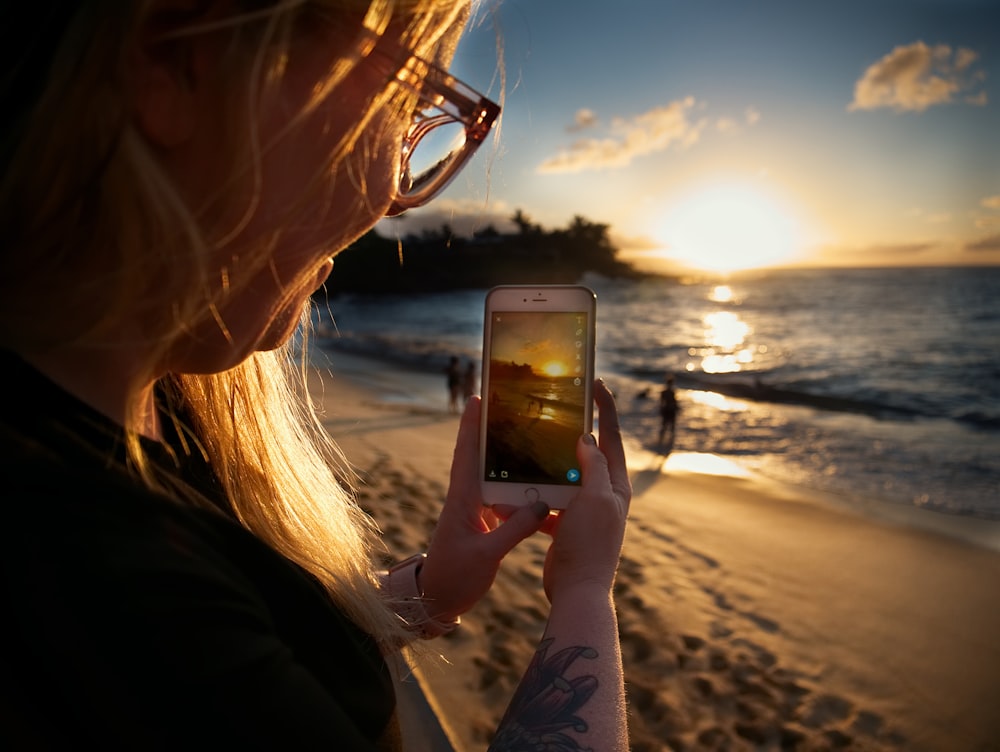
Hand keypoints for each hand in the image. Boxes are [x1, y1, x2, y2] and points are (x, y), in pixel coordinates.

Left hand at [419, 396, 549, 621]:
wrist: (437, 601)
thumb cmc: (454, 577)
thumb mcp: (486, 554)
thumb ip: (514, 529)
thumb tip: (541, 503)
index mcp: (462, 500)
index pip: (466, 454)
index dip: (470, 425)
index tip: (477, 398)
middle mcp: (466, 499)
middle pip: (479, 457)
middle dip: (491, 431)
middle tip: (510, 406)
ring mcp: (473, 511)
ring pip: (491, 476)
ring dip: (505, 457)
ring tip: (528, 437)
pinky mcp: (482, 523)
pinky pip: (500, 497)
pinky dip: (515, 487)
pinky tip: (534, 484)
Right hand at [542, 380, 630, 602]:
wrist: (578, 591)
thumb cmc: (591, 545)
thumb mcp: (595, 499)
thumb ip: (593, 466)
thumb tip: (586, 438)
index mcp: (615, 484)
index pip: (612, 436)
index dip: (605, 407)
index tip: (595, 382)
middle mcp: (602, 495)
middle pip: (586, 454)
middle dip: (569, 433)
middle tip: (553, 409)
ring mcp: (583, 511)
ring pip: (561, 478)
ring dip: (543, 466)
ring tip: (525, 447)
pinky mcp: (565, 526)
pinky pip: (546, 503)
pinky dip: (530, 498)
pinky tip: (511, 492)